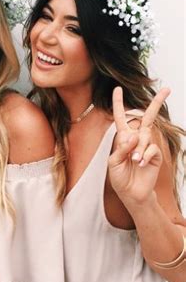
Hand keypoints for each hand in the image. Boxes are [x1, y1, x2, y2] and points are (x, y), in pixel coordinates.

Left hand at [108, 86, 169, 206]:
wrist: (131, 193)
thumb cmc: (120, 177)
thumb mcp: (113, 162)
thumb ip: (121, 148)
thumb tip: (134, 136)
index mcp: (123, 138)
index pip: (120, 118)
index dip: (118, 104)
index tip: (117, 89)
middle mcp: (137, 139)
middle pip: (146, 117)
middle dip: (156, 103)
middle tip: (167, 89)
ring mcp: (147, 146)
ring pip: (146, 137)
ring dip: (138, 149)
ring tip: (134, 161)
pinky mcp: (155, 155)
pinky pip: (151, 149)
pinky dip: (144, 156)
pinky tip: (140, 164)